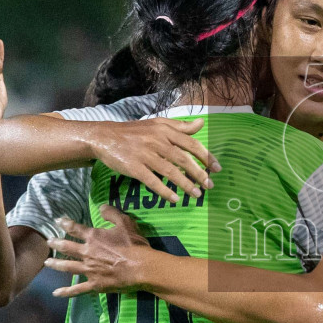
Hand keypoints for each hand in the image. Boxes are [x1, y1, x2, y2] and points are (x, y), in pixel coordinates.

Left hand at [42, 209, 150, 296]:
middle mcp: (87, 253)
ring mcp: (89, 270)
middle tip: (48, 242)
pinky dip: (66, 292)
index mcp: (93, 237)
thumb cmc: (134, 244)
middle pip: (67, 248)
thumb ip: (111, 213)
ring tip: (47, 263)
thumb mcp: (125, 222)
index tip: (57, 221)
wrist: (141, 267)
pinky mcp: (94, 284)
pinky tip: (57, 293)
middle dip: (56, 244)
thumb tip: (100, 207)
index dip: (65, 224)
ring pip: (68, 267)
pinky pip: (77, 289)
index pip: (75, 229)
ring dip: (56, 264)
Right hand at [84, 118, 218, 203]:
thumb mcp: (158, 124)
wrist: (104, 137)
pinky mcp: (134, 167)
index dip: (206, 157)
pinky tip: (175, 199)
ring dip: (185, 184)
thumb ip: (180, 126)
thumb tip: (202, 123)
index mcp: (165, 130)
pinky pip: (152, 181)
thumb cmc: (134, 132)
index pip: (191, 143)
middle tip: (210, 185)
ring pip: (170, 171)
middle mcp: (157, 141)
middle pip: (183, 159)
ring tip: (197, 195)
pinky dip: (164, 191)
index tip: (217, 169)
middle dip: (199, 174)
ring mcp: (145, 154)